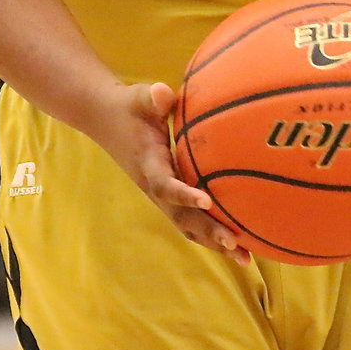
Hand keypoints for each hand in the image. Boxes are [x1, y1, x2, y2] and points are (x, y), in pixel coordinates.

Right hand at [86, 80, 249, 264]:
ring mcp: (160, 193)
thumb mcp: (139, 97)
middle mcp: (154, 185)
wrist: (106, 118)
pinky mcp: (166, 194)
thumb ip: (152, 97)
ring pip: (186, 224)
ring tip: (244, 257)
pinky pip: (188, 218)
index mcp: (148, 163)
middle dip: (207, 231)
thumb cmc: (129, 106)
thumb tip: (163, 93)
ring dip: (212, 240)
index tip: (207, 200)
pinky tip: (235, 241)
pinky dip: (209, 231)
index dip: (183, 194)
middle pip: (180, 216)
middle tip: (235, 243)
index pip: (164, 184)